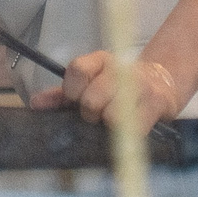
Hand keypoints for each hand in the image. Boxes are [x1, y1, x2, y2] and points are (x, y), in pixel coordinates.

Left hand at [30, 50, 181, 129]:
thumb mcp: (91, 84)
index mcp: (100, 60)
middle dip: (91, 114)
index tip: (76, 102)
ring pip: (112, 115)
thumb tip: (35, 103)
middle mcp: (120, 69)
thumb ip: (62, 95)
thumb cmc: (118, 88)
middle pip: (91, 99)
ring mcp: (139, 86)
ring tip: (114, 123)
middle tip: (98, 117)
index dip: (72, 91)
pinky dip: (127, 136)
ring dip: (109, 126)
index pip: (76, 70)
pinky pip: (134, 128)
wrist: (161, 83)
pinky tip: (129, 132)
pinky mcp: (156, 103)